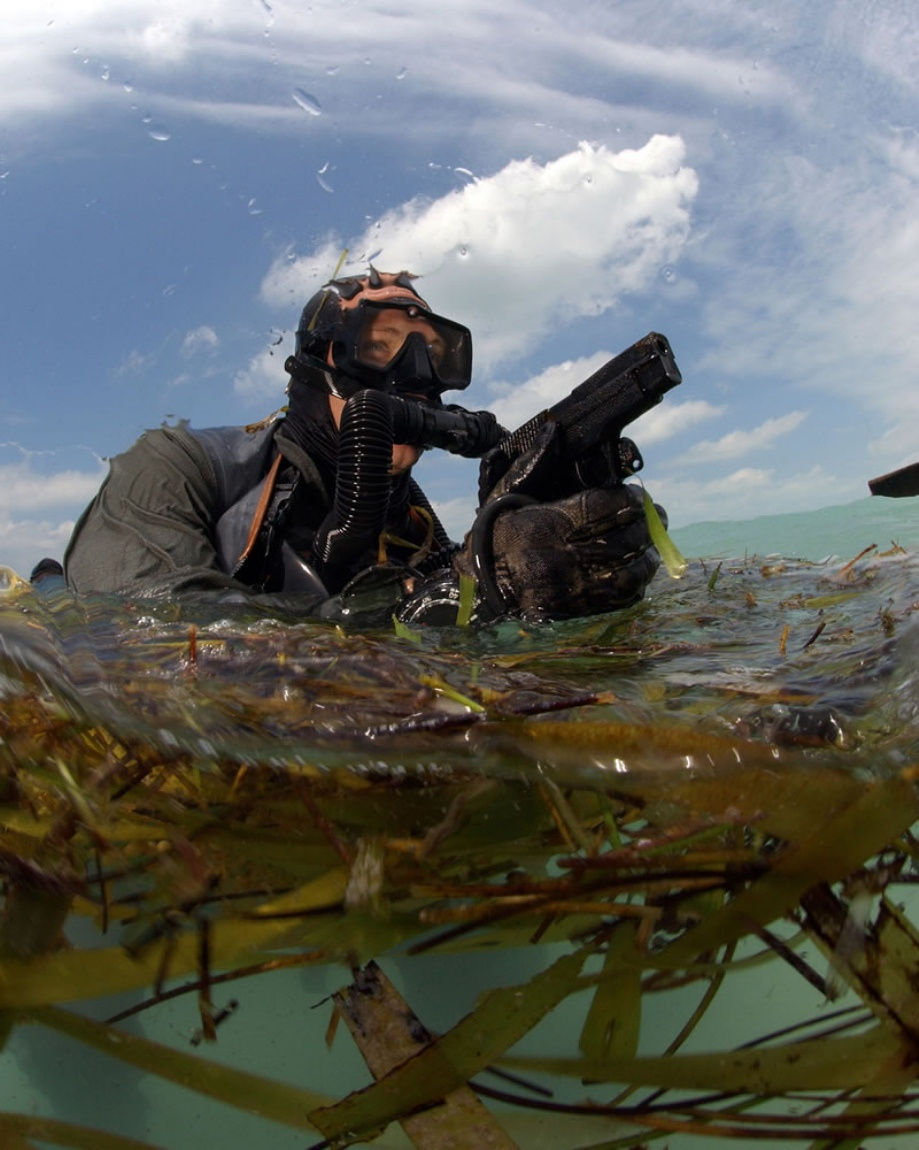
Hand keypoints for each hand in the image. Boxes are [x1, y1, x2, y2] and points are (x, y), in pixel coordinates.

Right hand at [459, 483, 663, 620]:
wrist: (479, 585)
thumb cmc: (495, 534)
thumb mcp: (508, 494)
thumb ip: (534, 465)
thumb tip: (552, 432)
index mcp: (546, 524)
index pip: (601, 507)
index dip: (628, 499)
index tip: (637, 493)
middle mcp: (561, 558)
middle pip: (622, 540)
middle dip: (646, 525)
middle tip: (655, 515)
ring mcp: (571, 588)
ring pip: (628, 573)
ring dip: (647, 556)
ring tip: (651, 543)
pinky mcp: (576, 608)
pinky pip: (619, 599)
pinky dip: (637, 583)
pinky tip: (638, 570)